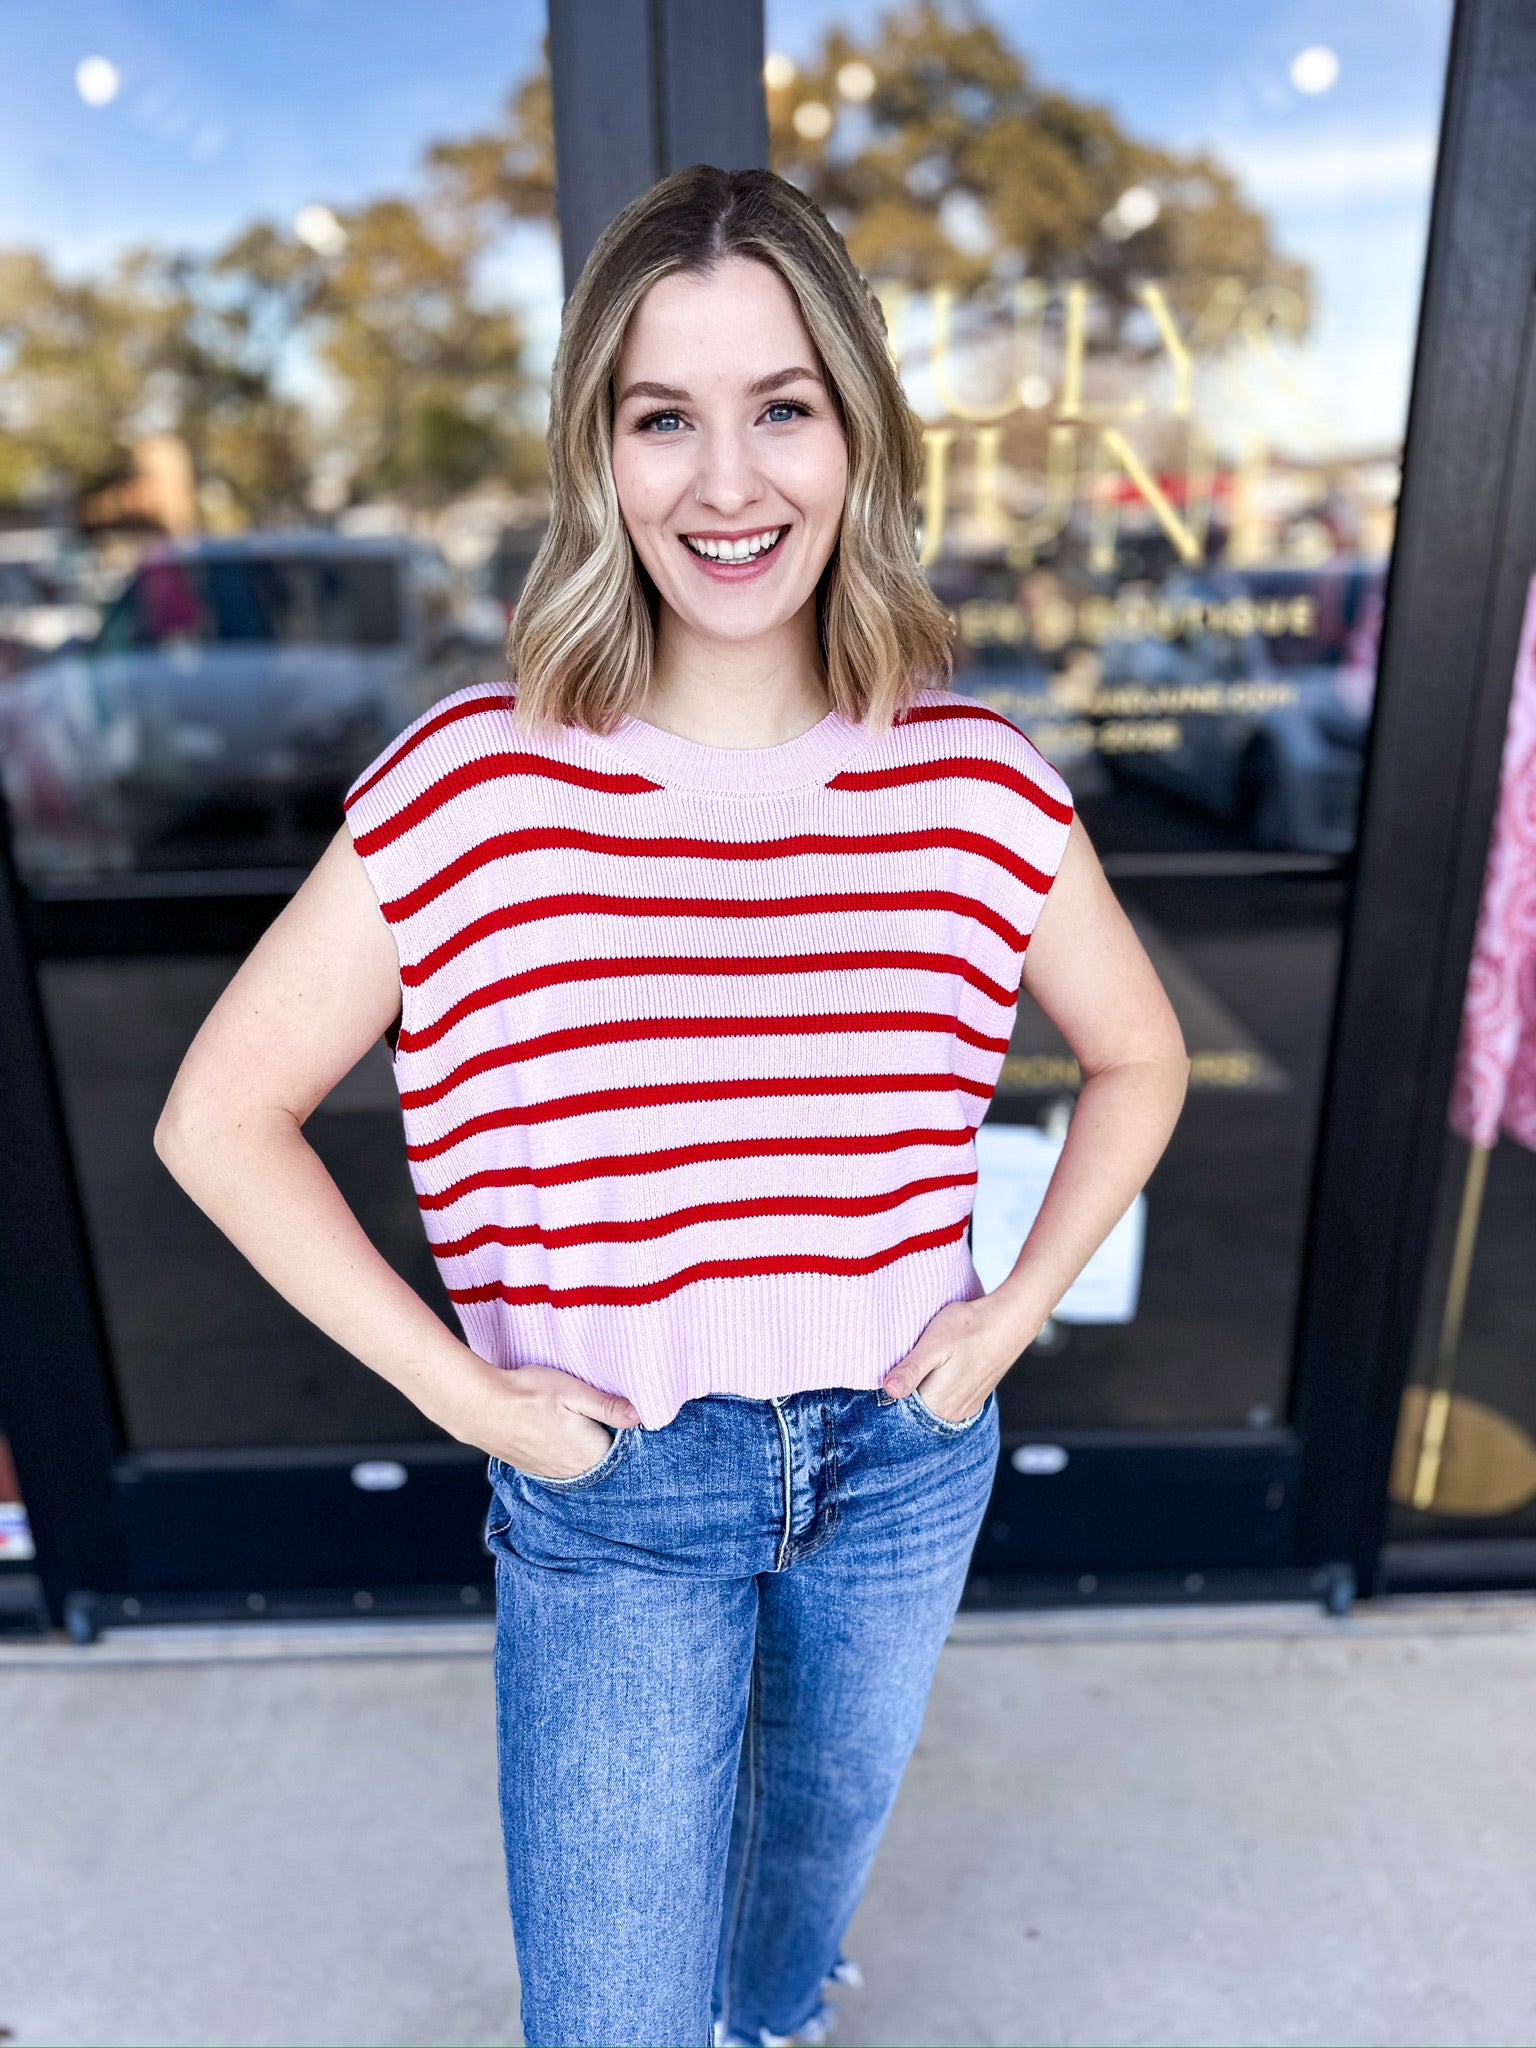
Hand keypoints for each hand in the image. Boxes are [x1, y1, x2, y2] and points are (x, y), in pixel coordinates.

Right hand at [435, 1357, 642, 1478]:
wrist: (480, 1406)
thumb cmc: (528, 1393)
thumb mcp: (574, 1392)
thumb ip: (608, 1406)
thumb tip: (641, 1415)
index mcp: (590, 1455)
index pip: (624, 1450)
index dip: (627, 1431)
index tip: (624, 1414)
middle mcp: (574, 1472)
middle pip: (604, 1458)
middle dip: (607, 1439)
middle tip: (599, 1414)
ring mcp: (553, 1474)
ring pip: (582, 1462)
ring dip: (585, 1446)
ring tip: (577, 1422)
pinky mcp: (536, 1469)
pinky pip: (562, 1464)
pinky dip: (566, 1451)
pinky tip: (559, 1432)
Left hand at [880, 1294, 1041, 1421]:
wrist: (1008, 1320)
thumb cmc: (970, 1327)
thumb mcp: (933, 1344)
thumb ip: (911, 1370)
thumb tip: (889, 1390)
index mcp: (937, 1405)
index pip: (898, 1406)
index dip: (892, 1384)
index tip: (895, 1364)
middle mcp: (951, 1414)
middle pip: (914, 1406)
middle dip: (908, 1386)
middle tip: (915, 1357)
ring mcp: (965, 1409)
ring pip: (930, 1402)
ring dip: (924, 1385)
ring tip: (932, 1360)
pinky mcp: (973, 1399)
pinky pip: (947, 1399)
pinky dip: (940, 1386)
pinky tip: (945, 1367)